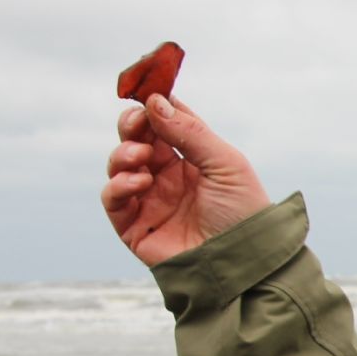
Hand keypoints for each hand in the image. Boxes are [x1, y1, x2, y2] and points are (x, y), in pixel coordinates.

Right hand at [100, 94, 270, 266]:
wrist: (242, 262)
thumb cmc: (243, 212)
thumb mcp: (224, 164)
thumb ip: (190, 132)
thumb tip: (155, 101)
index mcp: (191, 158)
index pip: (164, 122)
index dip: (153, 106)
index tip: (147, 93)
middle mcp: (166, 176)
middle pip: (135, 138)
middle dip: (131, 125)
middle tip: (137, 122)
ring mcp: (149, 200)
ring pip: (119, 165)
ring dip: (123, 154)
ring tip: (141, 158)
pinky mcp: (135, 227)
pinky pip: (113, 199)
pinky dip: (119, 185)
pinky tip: (140, 181)